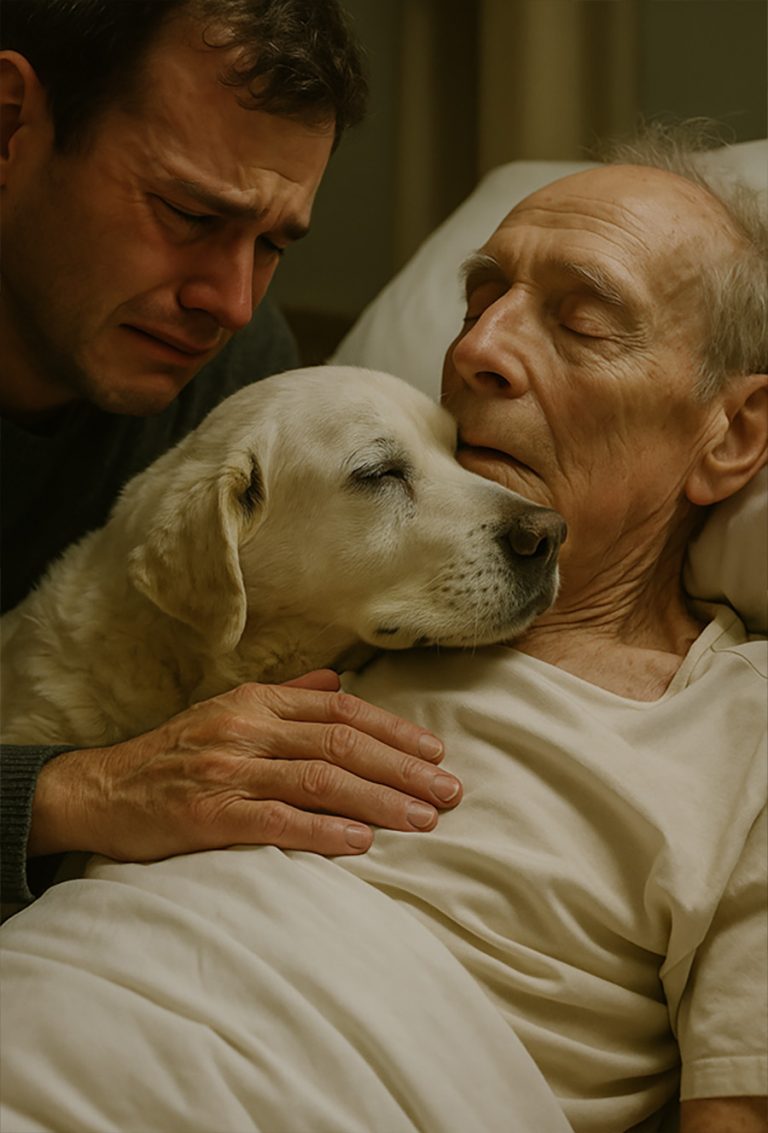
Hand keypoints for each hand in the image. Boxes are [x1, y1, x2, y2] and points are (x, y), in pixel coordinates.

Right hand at [28, 671, 460, 861]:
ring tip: (423, 820)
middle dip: (403, 769)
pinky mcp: (210, 815)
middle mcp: (248, 729)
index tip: (435, 754)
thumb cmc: (173, 754)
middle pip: (342, 743)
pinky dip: (324, 830)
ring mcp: (229, 771)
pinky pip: (278, 820)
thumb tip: (338, 682)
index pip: (341, 711)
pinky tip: (362, 842)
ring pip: (321, 780)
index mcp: (257, 703)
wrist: (100, 790)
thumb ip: (286, 696)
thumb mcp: (227, 710)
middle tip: (449, 793)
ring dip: (380, 801)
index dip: (394, 731)